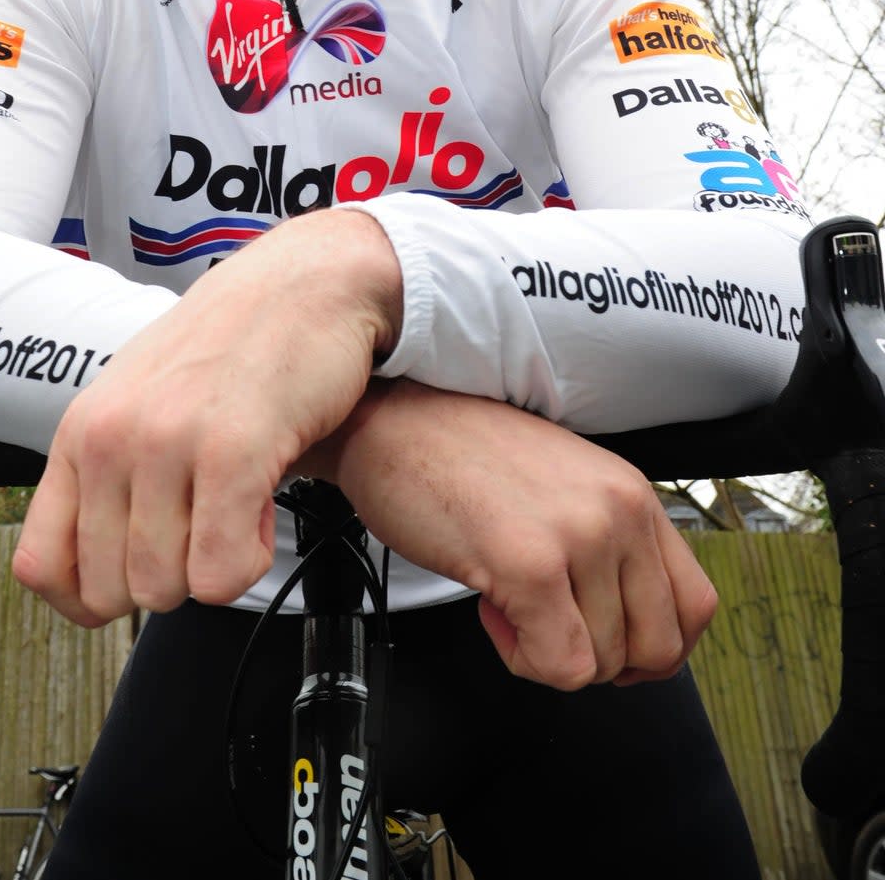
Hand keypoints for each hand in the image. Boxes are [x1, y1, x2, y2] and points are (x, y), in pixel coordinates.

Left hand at [12, 209, 400, 625]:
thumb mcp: (139, 400)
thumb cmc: (231, 343)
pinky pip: (221, 574)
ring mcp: (168, 444)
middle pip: (111, 593)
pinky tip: (262, 504)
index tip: (132, 576)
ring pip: (166, 590)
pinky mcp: (233, 452)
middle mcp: (112, 437)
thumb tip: (91, 576)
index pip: (40, 566)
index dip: (88, 597)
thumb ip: (107, 474)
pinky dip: (249, 560)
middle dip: (168, 578)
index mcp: (82, 431)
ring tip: (236, 501)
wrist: (306, 283)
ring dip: (213, 564)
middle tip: (203, 523)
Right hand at [302, 379, 716, 690]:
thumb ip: (608, 542)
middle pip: (658, 648)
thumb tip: (629, 625)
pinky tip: (493, 611)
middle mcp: (618, 512)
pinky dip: (523, 659)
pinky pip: (559, 665)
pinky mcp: (530, 566)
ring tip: (509, 601)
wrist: (391, 421)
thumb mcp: (563, 485)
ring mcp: (579, 537)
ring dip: (549, 652)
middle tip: (551, 627)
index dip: (655, 647)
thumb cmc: (459, 453)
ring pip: (604, 663)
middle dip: (602, 661)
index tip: (614, 646)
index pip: (696, 605)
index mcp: (631, 493)